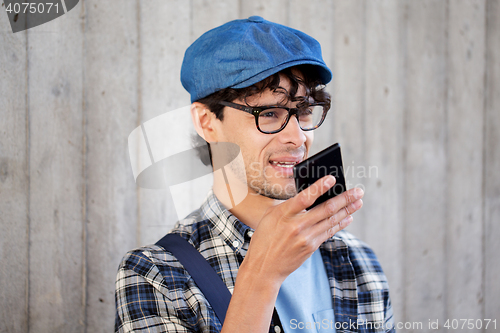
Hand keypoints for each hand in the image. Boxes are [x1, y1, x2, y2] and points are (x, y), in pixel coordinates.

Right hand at [243, 175, 363, 282]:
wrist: (263, 267)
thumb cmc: (265, 238)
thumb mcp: (270, 216)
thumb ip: (288, 206)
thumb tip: (310, 195)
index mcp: (283, 214)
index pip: (305, 197)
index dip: (319, 187)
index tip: (332, 179)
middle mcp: (296, 226)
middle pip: (326, 209)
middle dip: (345, 198)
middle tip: (358, 191)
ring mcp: (305, 238)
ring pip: (331, 220)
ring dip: (348, 210)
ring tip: (359, 202)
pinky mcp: (311, 247)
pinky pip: (329, 232)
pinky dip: (340, 224)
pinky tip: (348, 217)